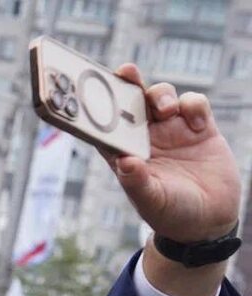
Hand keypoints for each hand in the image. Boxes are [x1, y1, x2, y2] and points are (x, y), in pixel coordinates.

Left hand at [102, 64, 240, 242]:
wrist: (210, 220)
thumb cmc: (172, 214)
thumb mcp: (153, 201)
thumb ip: (137, 182)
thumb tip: (124, 163)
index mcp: (125, 154)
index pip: (105, 127)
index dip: (96, 108)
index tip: (89, 90)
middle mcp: (146, 139)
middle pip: (132, 103)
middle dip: (128, 84)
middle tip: (127, 71)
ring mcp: (173, 131)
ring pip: (161, 97)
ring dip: (161, 95)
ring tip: (166, 110)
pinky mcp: (200, 128)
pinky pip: (194, 103)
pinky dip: (194, 106)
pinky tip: (198, 125)